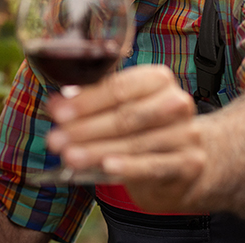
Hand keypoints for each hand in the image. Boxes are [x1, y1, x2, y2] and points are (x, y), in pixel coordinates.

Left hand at [45, 64, 206, 211]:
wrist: (187, 159)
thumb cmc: (144, 125)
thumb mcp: (122, 105)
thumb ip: (92, 101)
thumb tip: (57, 104)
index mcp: (157, 79)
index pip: (118, 87)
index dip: (85, 101)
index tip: (57, 112)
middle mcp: (175, 103)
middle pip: (124, 116)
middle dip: (84, 129)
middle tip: (56, 139)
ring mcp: (185, 134)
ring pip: (134, 142)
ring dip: (96, 150)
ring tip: (69, 156)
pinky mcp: (189, 163)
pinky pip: (152, 165)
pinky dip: (127, 166)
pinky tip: (106, 167)